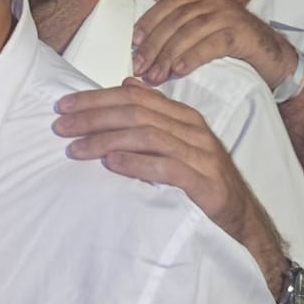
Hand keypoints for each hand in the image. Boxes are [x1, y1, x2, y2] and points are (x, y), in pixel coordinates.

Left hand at [54, 79, 287, 294]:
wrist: (243, 219)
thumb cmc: (204, 181)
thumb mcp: (179, 143)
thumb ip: (154, 114)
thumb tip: (125, 84)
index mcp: (183, 116)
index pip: (134, 98)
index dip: (96, 99)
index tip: (64, 105)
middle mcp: (192, 129)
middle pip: (135, 112)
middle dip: (93, 116)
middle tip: (60, 125)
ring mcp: (200, 155)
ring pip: (146, 136)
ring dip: (106, 140)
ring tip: (75, 148)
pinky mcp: (205, 182)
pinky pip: (166, 167)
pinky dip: (136, 163)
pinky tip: (111, 164)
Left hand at [130, 0, 295, 91]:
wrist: (274, 57)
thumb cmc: (233, 46)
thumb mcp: (204, 32)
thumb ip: (179, 27)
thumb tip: (142, 33)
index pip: (167, 5)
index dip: (148, 23)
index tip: (132, 44)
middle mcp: (212, 2)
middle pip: (176, 20)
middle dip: (154, 44)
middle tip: (139, 67)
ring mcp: (228, 15)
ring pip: (191, 31)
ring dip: (169, 54)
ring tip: (155, 75)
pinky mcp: (242, 33)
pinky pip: (213, 43)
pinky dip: (194, 56)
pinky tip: (180, 70)